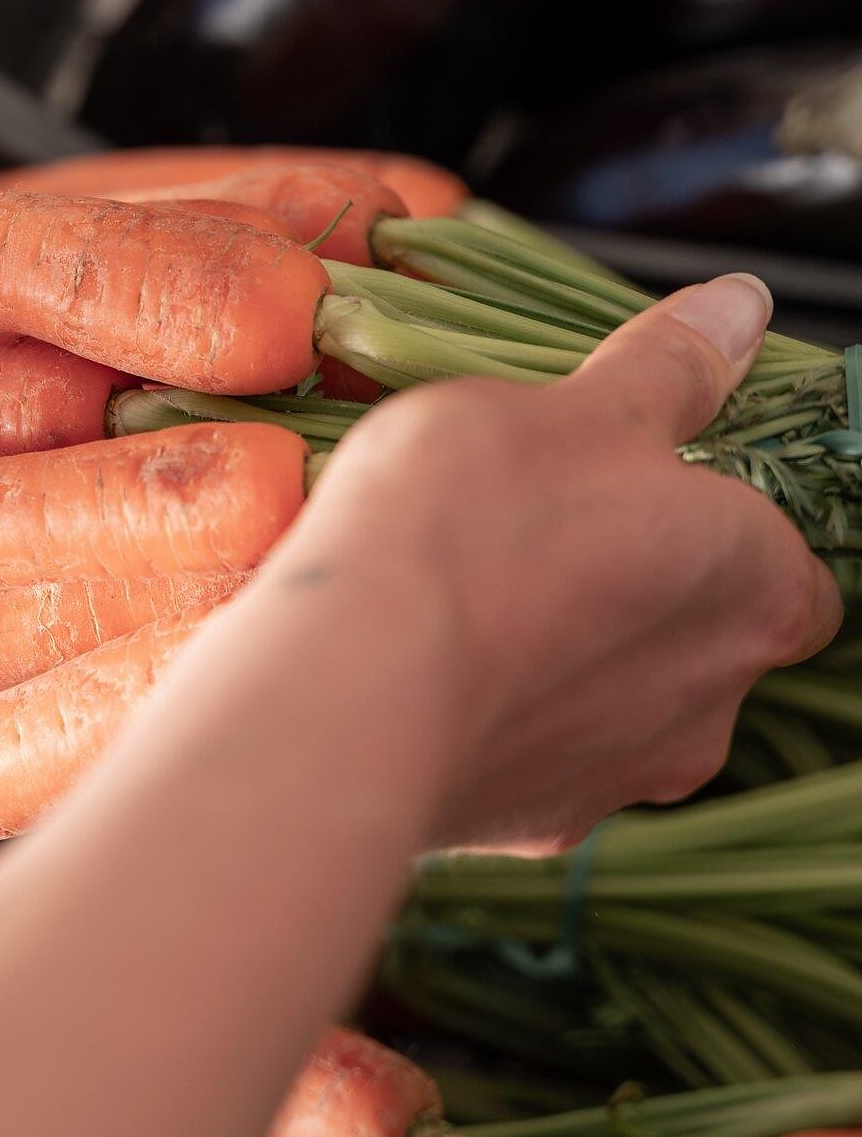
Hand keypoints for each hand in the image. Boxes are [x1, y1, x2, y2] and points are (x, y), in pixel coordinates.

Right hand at [251, 273, 842, 851]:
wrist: (352, 683)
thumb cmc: (474, 525)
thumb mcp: (571, 406)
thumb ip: (666, 368)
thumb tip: (741, 311)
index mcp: (756, 589)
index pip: (783, 565)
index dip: (713, 525)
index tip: (631, 491)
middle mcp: (713, 703)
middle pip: (695, 642)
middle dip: (627, 597)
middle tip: (528, 535)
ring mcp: (620, 777)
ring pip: (609, 707)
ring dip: (557, 661)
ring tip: (459, 601)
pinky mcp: (529, 825)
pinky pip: (526, 759)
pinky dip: (490, 717)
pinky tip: (422, 667)